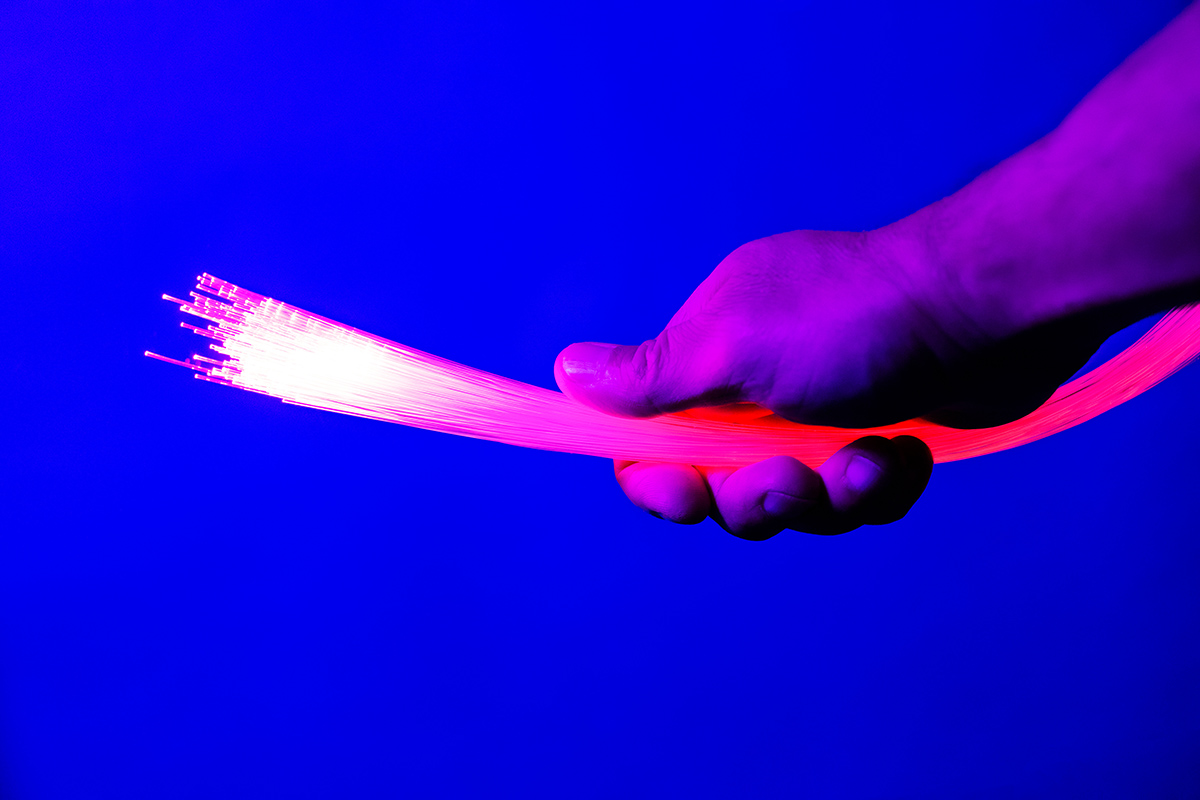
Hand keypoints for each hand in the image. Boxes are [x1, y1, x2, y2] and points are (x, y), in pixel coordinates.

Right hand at [554, 227, 1110, 538]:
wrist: (989, 310)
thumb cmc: (853, 319)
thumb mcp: (732, 346)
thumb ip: (650, 377)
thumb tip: (565, 373)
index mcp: (708, 355)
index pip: (650, 438)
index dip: (658, 479)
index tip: (683, 492)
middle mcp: (756, 386)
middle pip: (720, 484)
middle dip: (756, 496)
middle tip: (793, 476)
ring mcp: (819, 413)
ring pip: (792, 502)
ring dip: (827, 495)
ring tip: (866, 460)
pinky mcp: (876, 437)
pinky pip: (853, 499)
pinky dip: (876, 486)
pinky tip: (903, 453)